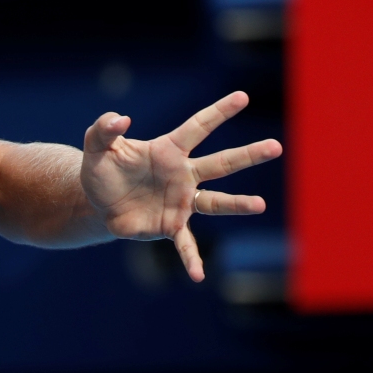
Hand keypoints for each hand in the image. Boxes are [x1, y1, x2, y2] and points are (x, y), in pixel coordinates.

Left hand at [80, 91, 281, 281]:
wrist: (96, 204)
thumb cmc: (103, 171)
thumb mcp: (96, 147)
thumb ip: (103, 128)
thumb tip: (119, 118)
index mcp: (169, 150)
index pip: (198, 127)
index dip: (218, 112)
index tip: (242, 97)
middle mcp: (183, 175)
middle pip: (221, 163)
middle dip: (248, 154)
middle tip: (276, 147)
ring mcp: (181, 202)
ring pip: (215, 201)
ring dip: (237, 204)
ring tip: (259, 205)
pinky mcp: (170, 226)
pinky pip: (185, 244)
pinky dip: (192, 259)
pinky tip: (198, 276)